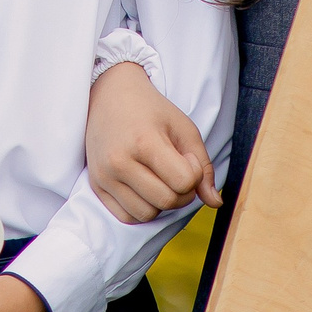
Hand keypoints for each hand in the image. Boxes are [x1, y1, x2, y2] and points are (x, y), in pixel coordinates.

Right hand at [87, 61, 218, 223]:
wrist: (108, 95)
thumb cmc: (150, 111)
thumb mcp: (184, 128)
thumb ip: (204, 166)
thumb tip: (215, 203)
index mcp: (144, 143)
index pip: (184, 182)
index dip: (194, 173)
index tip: (184, 156)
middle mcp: (119, 162)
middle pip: (167, 201)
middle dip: (181, 192)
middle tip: (175, 171)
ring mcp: (104, 176)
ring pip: (147, 214)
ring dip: (161, 203)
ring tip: (158, 180)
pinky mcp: (96, 185)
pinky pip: (126, 216)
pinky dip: (141, 209)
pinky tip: (143, 189)